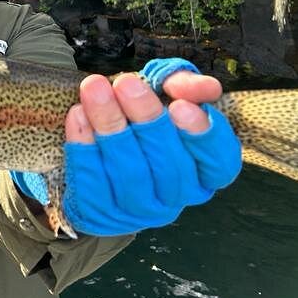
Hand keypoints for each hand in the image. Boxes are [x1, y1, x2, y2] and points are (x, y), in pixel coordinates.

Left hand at [12, 60, 240, 235]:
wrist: (93, 153)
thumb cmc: (138, 118)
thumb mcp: (163, 93)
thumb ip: (184, 85)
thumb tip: (208, 87)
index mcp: (203, 171)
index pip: (219, 164)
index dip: (203, 138)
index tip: (181, 106)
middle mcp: (177, 197)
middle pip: (169, 165)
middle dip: (146, 120)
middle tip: (125, 82)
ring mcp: (140, 211)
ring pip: (130, 174)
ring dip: (111, 128)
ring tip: (94, 90)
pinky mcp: (103, 214)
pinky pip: (93, 185)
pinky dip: (84, 148)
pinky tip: (77, 115)